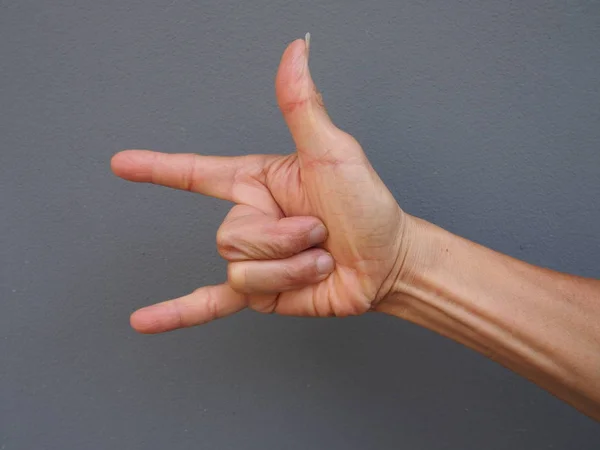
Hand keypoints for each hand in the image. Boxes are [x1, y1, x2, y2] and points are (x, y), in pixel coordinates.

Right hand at [112, 37, 416, 332]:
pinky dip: (178, 314)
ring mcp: (253, 260)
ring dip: (290, 267)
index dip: (159, 168)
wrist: (386, 263)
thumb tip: (297, 49)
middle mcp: (251, 219)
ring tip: (319, 257)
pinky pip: (212, 303)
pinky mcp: (260, 292)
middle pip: (233, 235)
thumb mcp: (333, 152)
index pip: (197, 173)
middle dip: (284, 238)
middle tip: (320, 232)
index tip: (122, 164)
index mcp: (258, 183)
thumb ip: (302, 105)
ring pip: (242, 268)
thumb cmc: (366, 205)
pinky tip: (144, 321)